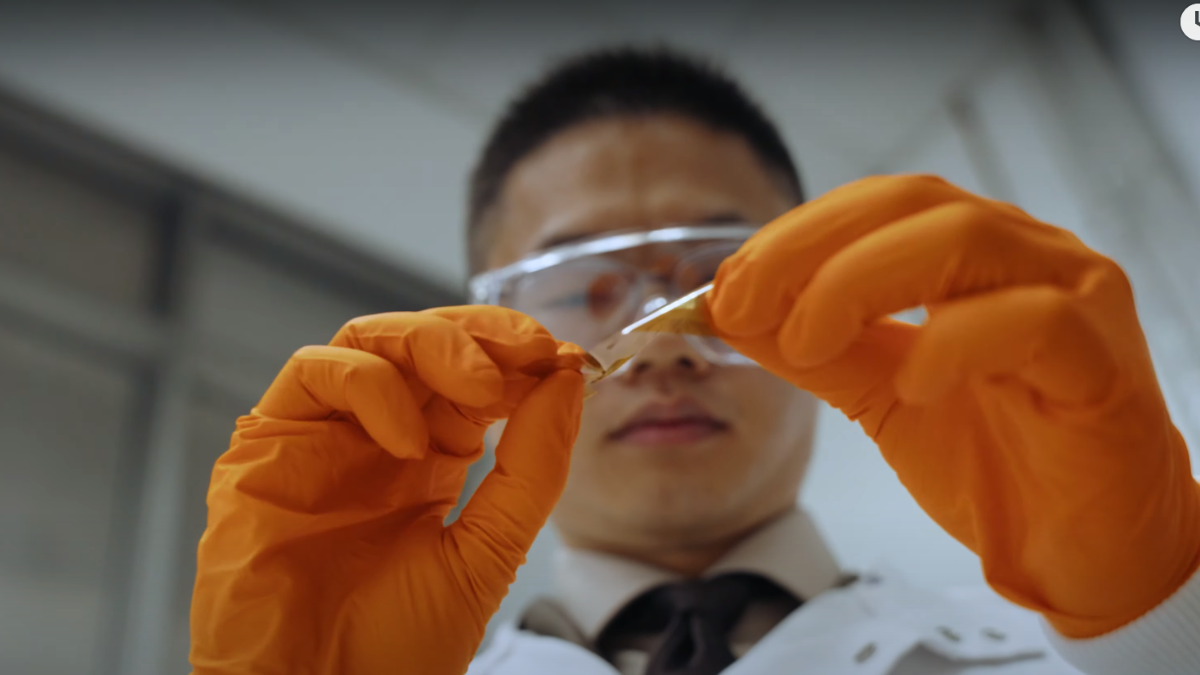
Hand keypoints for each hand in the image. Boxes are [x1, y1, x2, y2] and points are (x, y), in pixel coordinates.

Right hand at [190, 307, 585, 674]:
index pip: (472, 379)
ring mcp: (319, 436)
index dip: (517, 357)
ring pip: (371, 340)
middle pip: (425, 345)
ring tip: (485, 387)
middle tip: (533, 349)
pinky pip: (312, 374)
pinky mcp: (266, 445)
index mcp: (427, 460)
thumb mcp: (489, 551)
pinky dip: (370, 387)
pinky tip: (408, 442)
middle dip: (484, 337)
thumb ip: (531, 468)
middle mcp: (373, 437)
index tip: (562, 356)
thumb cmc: (394, 645)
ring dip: (436, 346)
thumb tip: (568, 381)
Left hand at [709, 175, 1199, 637]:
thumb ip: (815, 350)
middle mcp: (1029, 257)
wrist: (1082, 554)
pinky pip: (1034, 322)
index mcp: (976, 256)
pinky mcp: (1105, 365)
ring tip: (806, 343)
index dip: (796, 234)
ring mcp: (1076, 301)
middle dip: (809, 247)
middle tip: (744, 304)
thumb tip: (728, 309)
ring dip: (858, 282)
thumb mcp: (880, 396)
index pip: (879, 205)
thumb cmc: (993, 465)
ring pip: (965, 238)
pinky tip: (911, 384)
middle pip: (913, 205)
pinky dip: (954, 343)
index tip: (727, 286)